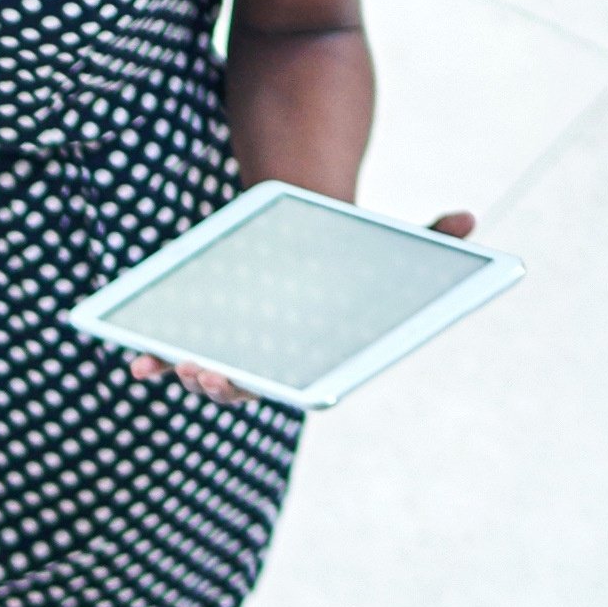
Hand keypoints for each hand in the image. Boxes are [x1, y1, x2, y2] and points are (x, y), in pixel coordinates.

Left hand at [123, 208, 471, 400]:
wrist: (304, 241)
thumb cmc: (347, 253)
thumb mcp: (385, 244)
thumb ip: (428, 238)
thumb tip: (470, 219)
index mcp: (313, 356)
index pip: (293, 384)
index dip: (270, 387)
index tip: (253, 379)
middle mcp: (272, 362)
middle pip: (243, 385)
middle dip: (221, 383)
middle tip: (206, 372)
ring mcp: (233, 351)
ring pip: (205, 374)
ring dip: (184, 374)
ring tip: (169, 364)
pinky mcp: (202, 334)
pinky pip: (173, 354)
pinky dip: (154, 359)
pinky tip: (137, 359)